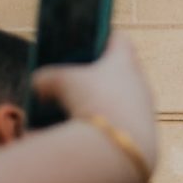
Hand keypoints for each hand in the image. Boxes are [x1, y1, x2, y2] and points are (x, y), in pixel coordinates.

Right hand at [30, 34, 157, 172]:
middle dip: (94, 72)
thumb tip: (39, 85)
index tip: (85, 37)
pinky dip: (101, 123)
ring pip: (118, 98)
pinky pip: (117, 122)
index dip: (100, 35)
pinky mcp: (140, 133)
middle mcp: (139, 82)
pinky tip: (81, 129)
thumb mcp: (60, 82)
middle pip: (117, 70)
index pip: (117, 39)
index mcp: (125, 60)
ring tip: (69, 103)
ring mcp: (143, 109)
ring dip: (97, 101)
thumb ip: (47, 78)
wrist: (120, 147)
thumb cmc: (92, 101)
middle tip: (70, 72)